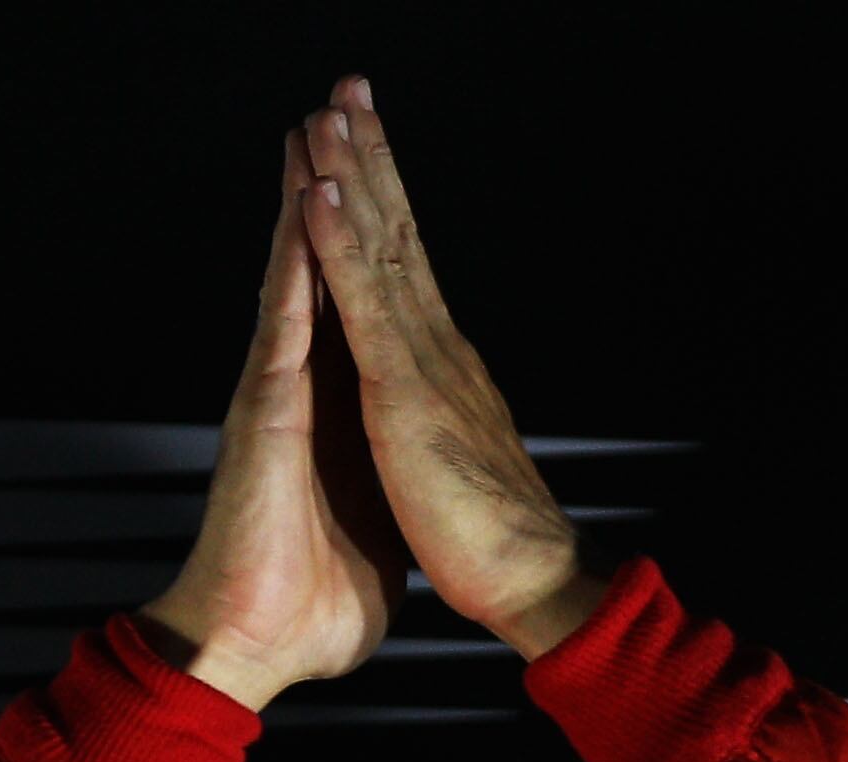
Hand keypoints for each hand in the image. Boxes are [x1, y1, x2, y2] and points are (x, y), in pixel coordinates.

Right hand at [139, 128, 410, 711]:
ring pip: (292, 279)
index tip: (379, 181)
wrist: (258, 646)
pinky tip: (298, 213)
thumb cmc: (312, 609)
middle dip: (330, 189)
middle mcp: (301, 390)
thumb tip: (416, 514)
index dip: (368, 242)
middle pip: (320, 269)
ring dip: (303, 203)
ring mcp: (277, 394)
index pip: (356, 309)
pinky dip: (291, 268)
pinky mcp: (263, 413)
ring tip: (311, 132)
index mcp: (336, 414)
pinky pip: (281, 325)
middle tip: (336, 110)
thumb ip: (390, 508)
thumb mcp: (379, 541)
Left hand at [299, 74, 612, 661]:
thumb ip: (442, 426)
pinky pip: (362, 302)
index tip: (359, 146)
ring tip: (327, 112)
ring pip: (378, 247)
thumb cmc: (495, 545)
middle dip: (368, 158)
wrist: (532, 586)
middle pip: (395, 233)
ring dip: (350, 175)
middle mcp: (436, 347)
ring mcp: (420, 362)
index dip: (381, 203)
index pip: (404, 268)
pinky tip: (316, 193)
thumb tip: (435, 413)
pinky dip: (337, 242)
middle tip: (347, 89)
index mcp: (439, 368)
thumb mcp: (455, 466)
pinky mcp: (400, 393)